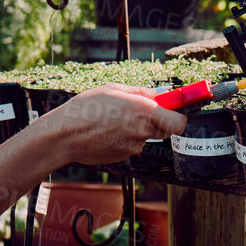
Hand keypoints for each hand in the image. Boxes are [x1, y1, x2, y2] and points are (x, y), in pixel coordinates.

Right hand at [37, 84, 186, 165]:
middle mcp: (143, 132)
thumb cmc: (86, 109)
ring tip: (114, 119)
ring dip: (138, 128)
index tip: (179, 106)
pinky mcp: (123, 156)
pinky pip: (132, 144)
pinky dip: (125, 137)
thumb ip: (141, 92)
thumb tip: (158, 94)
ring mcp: (134, 147)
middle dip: (159, 119)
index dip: (180, 114)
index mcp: (144, 111)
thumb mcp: (114, 89)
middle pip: (166, 129)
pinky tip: (107, 130)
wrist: (65, 136)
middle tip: (143, 110)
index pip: (180, 121)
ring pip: (146, 136)